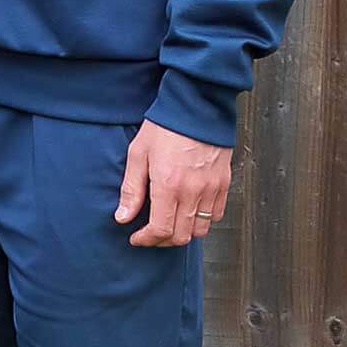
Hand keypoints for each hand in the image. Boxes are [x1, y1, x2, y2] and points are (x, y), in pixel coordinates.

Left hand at [115, 119, 228, 247]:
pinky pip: (217, 214)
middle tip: (150, 234)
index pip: (160, 230)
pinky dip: (203, 220)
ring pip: (201, 230)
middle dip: (162, 241)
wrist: (196, 106)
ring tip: (169, 223)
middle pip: (181, 236)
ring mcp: (211, 188)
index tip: (136, 237)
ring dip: (184, 232)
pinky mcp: (224, 183)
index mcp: (168, 185)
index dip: (146, 240)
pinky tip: (190, 211)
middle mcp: (193, 192)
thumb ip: (131, 189)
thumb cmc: (164, 126)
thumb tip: (122, 217)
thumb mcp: (138, 154)